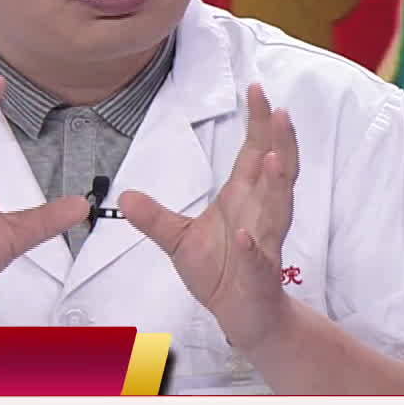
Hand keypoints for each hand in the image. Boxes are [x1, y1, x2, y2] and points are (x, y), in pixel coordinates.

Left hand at [121, 83, 297, 347]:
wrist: (242, 314)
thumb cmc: (219, 270)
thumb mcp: (178, 239)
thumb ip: (154, 217)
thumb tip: (123, 196)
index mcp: (244, 197)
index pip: (255, 151)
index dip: (259, 123)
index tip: (256, 90)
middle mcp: (261, 213)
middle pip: (277, 170)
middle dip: (280, 142)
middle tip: (280, 112)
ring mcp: (265, 243)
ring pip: (278, 209)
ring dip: (277, 185)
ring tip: (273, 159)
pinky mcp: (261, 274)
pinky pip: (259, 258)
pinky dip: (254, 246)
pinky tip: (247, 235)